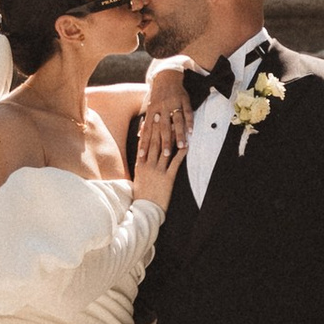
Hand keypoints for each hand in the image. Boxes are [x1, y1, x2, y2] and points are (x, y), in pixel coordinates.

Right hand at [131, 92, 185, 212]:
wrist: (145, 209)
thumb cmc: (141, 194)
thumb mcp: (137, 177)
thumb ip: (140, 165)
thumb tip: (142, 155)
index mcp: (140, 164)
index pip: (143, 143)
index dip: (147, 130)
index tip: (149, 119)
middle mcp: (148, 165)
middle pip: (154, 143)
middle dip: (157, 128)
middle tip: (160, 114)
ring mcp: (158, 171)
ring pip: (164, 150)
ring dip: (170, 136)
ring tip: (173, 124)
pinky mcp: (168, 178)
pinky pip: (175, 163)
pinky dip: (180, 153)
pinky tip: (186, 144)